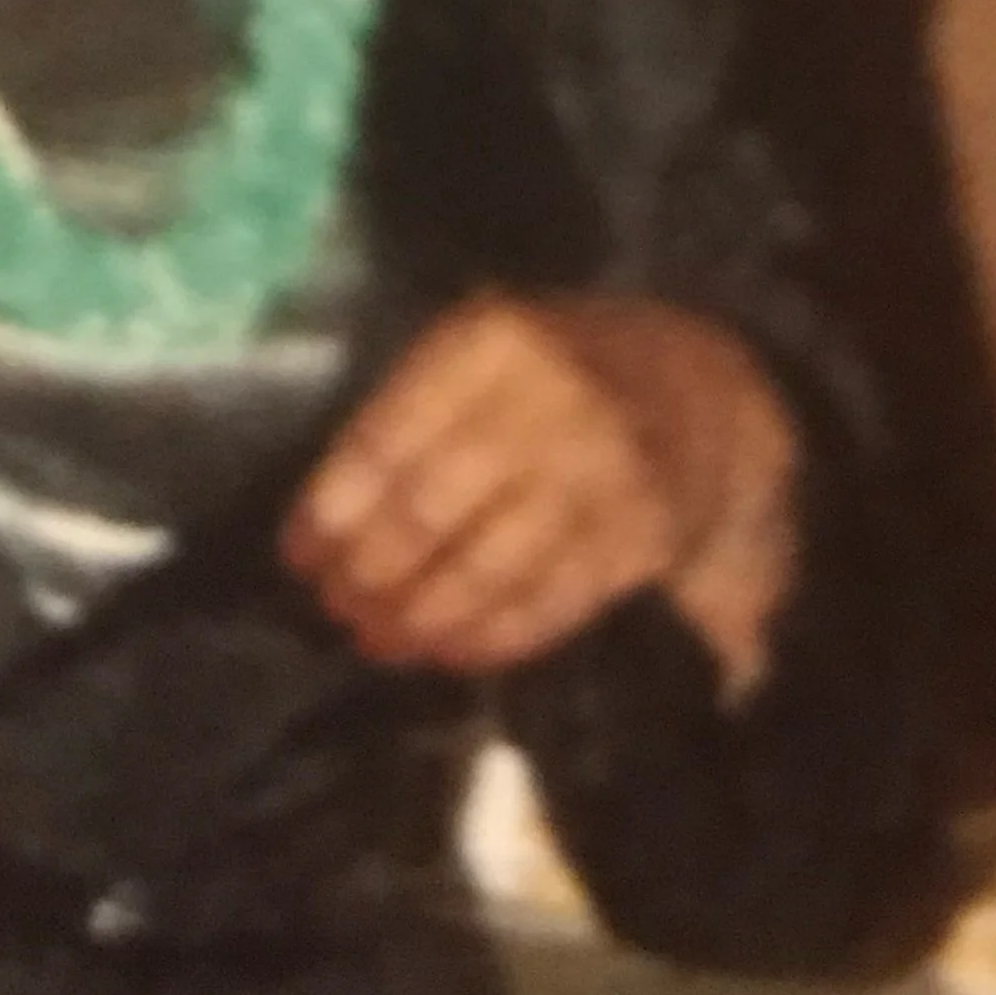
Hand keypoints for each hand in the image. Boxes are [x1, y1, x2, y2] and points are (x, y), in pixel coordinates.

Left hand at [280, 293, 796, 690]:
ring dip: (420, 616)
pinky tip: (450, 652)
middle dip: (370, 571)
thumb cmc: (553, 369)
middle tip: (337, 608)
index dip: (333, 508)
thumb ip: (411, 411)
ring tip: (379, 639)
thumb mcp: (481, 352)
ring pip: (487, 567)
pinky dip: (492, 637)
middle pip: (430, 510)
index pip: (387, 440)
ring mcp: (601, 472)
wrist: (696, 384)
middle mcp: (549, 402)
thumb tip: (325, 518)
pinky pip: (550, 603)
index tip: (298, 557)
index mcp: (490, 343)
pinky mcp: (641, 535)